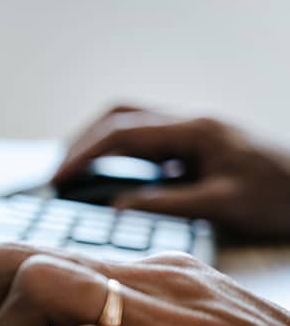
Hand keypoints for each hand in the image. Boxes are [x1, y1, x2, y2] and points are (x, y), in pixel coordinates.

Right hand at [52, 106, 289, 237]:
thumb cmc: (279, 197)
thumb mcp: (223, 205)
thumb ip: (166, 204)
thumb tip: (115, 209)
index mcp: (194, 129)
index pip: (122, 133)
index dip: (84, 155)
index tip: (58, 179)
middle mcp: (189, 120)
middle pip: (119, 117)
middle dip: (82, 143)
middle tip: (58, 176)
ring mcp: (190, 128)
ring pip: (129, 121)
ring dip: (97, 142)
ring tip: (73, 173)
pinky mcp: (193, 142)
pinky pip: (144, 138)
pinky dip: (117, 152)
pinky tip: (108, 177)